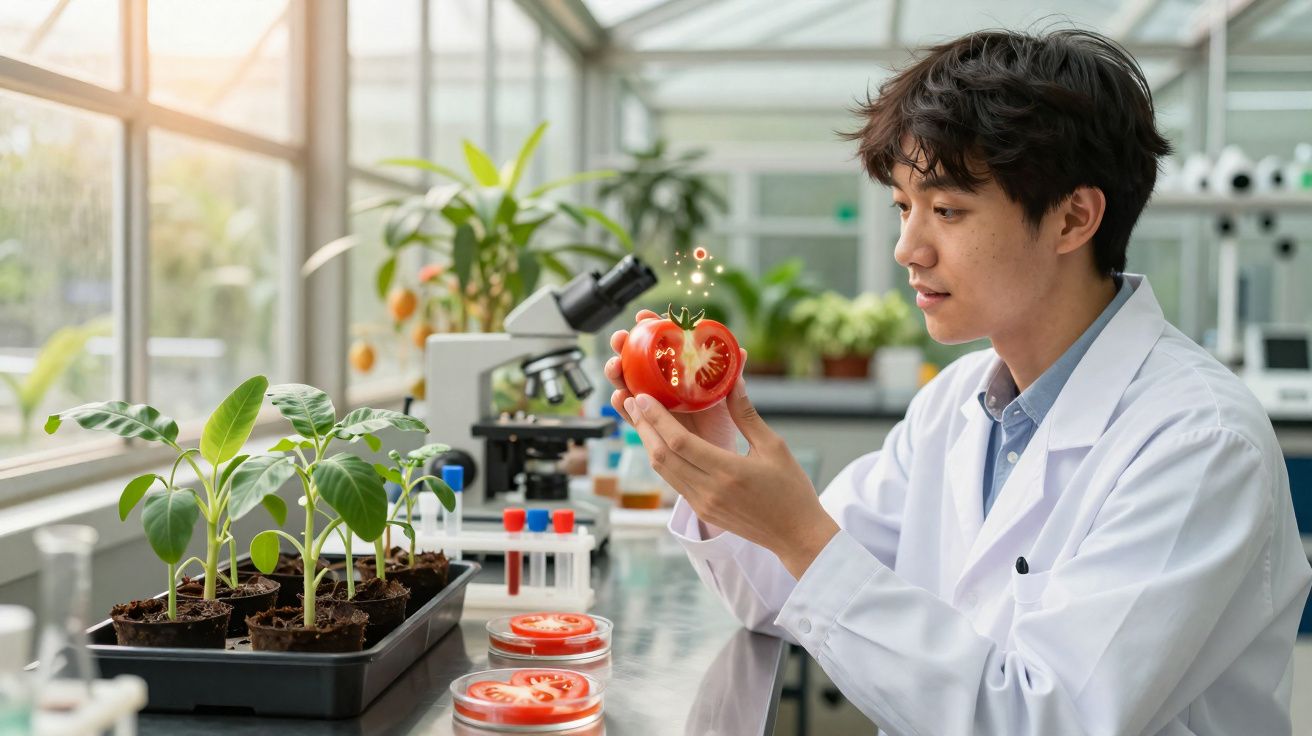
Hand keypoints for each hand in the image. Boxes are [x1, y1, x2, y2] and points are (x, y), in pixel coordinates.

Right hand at [604, 310, 745, 453]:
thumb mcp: (728, 396)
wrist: (719, 457)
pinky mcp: (646, 424)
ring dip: (616, 372)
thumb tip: (740, 352)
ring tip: (616, 367)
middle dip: (623, 345)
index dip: (649, 326)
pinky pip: (628, 412)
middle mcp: (660, 384)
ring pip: (626, 382)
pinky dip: (620, 405)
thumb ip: (732, 375)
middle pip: (635, 358)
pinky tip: (620, 398)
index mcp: (677, 370)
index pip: (660, 341)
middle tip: (621, 339)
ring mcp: (651, 403)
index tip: (643, 317)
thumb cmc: (723, 423)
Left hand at [622, 379, 839, 580]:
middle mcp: (709, 491)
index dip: (657, 418)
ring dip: (648, 442)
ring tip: (639, 417)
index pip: (679, 443)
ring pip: (663, 470)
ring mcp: (702, 504)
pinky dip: (663, 458)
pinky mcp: (702, 511)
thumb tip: (733, 381)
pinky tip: (660, 441)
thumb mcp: (774, 446)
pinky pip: (674, 480)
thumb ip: (746, 415)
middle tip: (630, 400)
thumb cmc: (791, 490)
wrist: (796, 535)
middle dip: (643, 426)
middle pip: (662, 456)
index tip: (642, 396)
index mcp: (728, 472)